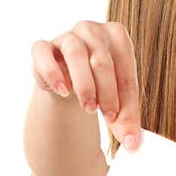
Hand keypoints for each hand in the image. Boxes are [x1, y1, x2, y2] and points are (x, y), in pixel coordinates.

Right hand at [30, 20, 142, 149]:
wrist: (69, 84)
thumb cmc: (101, 88)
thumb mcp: (117, 102)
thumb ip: (125, 121)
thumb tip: (132, 144)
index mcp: (118, 37)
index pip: (126, 72)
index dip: (127, 102)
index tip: (125, 128)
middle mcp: (92, 30)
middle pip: (102, 60)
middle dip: (107, 93)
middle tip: (109, 117)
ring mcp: (67, 36)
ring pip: (75, 52)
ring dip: (84, 84)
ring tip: (89, 107)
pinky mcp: (42, 47)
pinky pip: (44, 53)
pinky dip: (52, 73)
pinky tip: (62, 91)